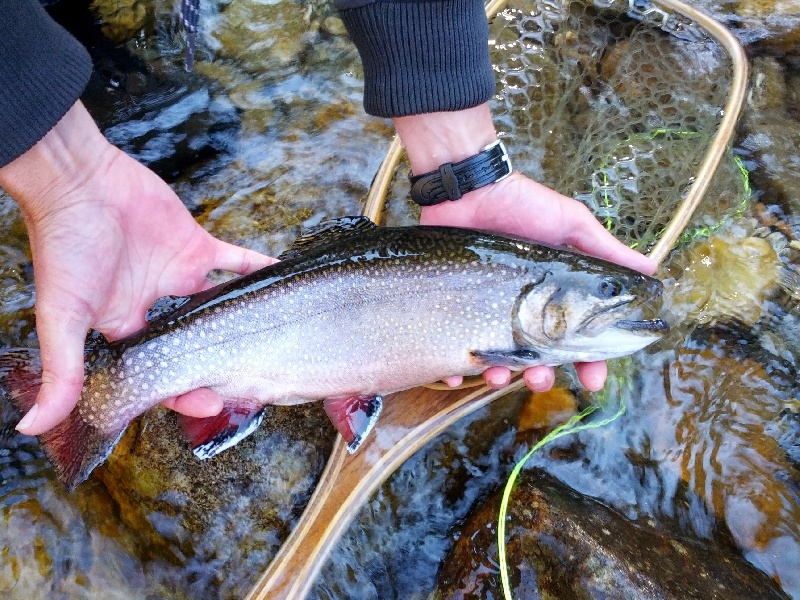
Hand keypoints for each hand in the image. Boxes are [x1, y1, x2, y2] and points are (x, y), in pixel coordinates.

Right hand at [0, 101, 273, 434]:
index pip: (160, 372)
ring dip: (244, 320)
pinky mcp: (197, 246)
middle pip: (196, 345)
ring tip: (274, 340)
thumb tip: (34, 425)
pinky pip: (237, 262)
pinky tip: (282, 280)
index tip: (210, 406)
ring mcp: (179, 276)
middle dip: (219, 364)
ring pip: (220, 306)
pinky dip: (259, 269)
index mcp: (124, 328)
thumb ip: (62, 370)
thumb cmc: (64, 246)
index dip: (183, 392)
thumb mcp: (62, 316)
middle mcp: (155, 307)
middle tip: (250, 381)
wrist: (79, 181)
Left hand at [394, 104, 656, 392]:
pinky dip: (450, 371)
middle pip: (537, 358)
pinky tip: (451, 377)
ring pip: (497, 360)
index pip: (577, 339)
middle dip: (541, 376)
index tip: (594, 380)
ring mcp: (487, 311)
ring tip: (496, 375)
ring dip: (500, 376)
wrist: (469, 189)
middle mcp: (521, 309)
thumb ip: (606, 251)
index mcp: (554, 296)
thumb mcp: (571, 225)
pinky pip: (449, 348)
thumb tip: (651, 271)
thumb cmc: (524, 205)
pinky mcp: (456, 309)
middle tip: (540, 378)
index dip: (589, 362)